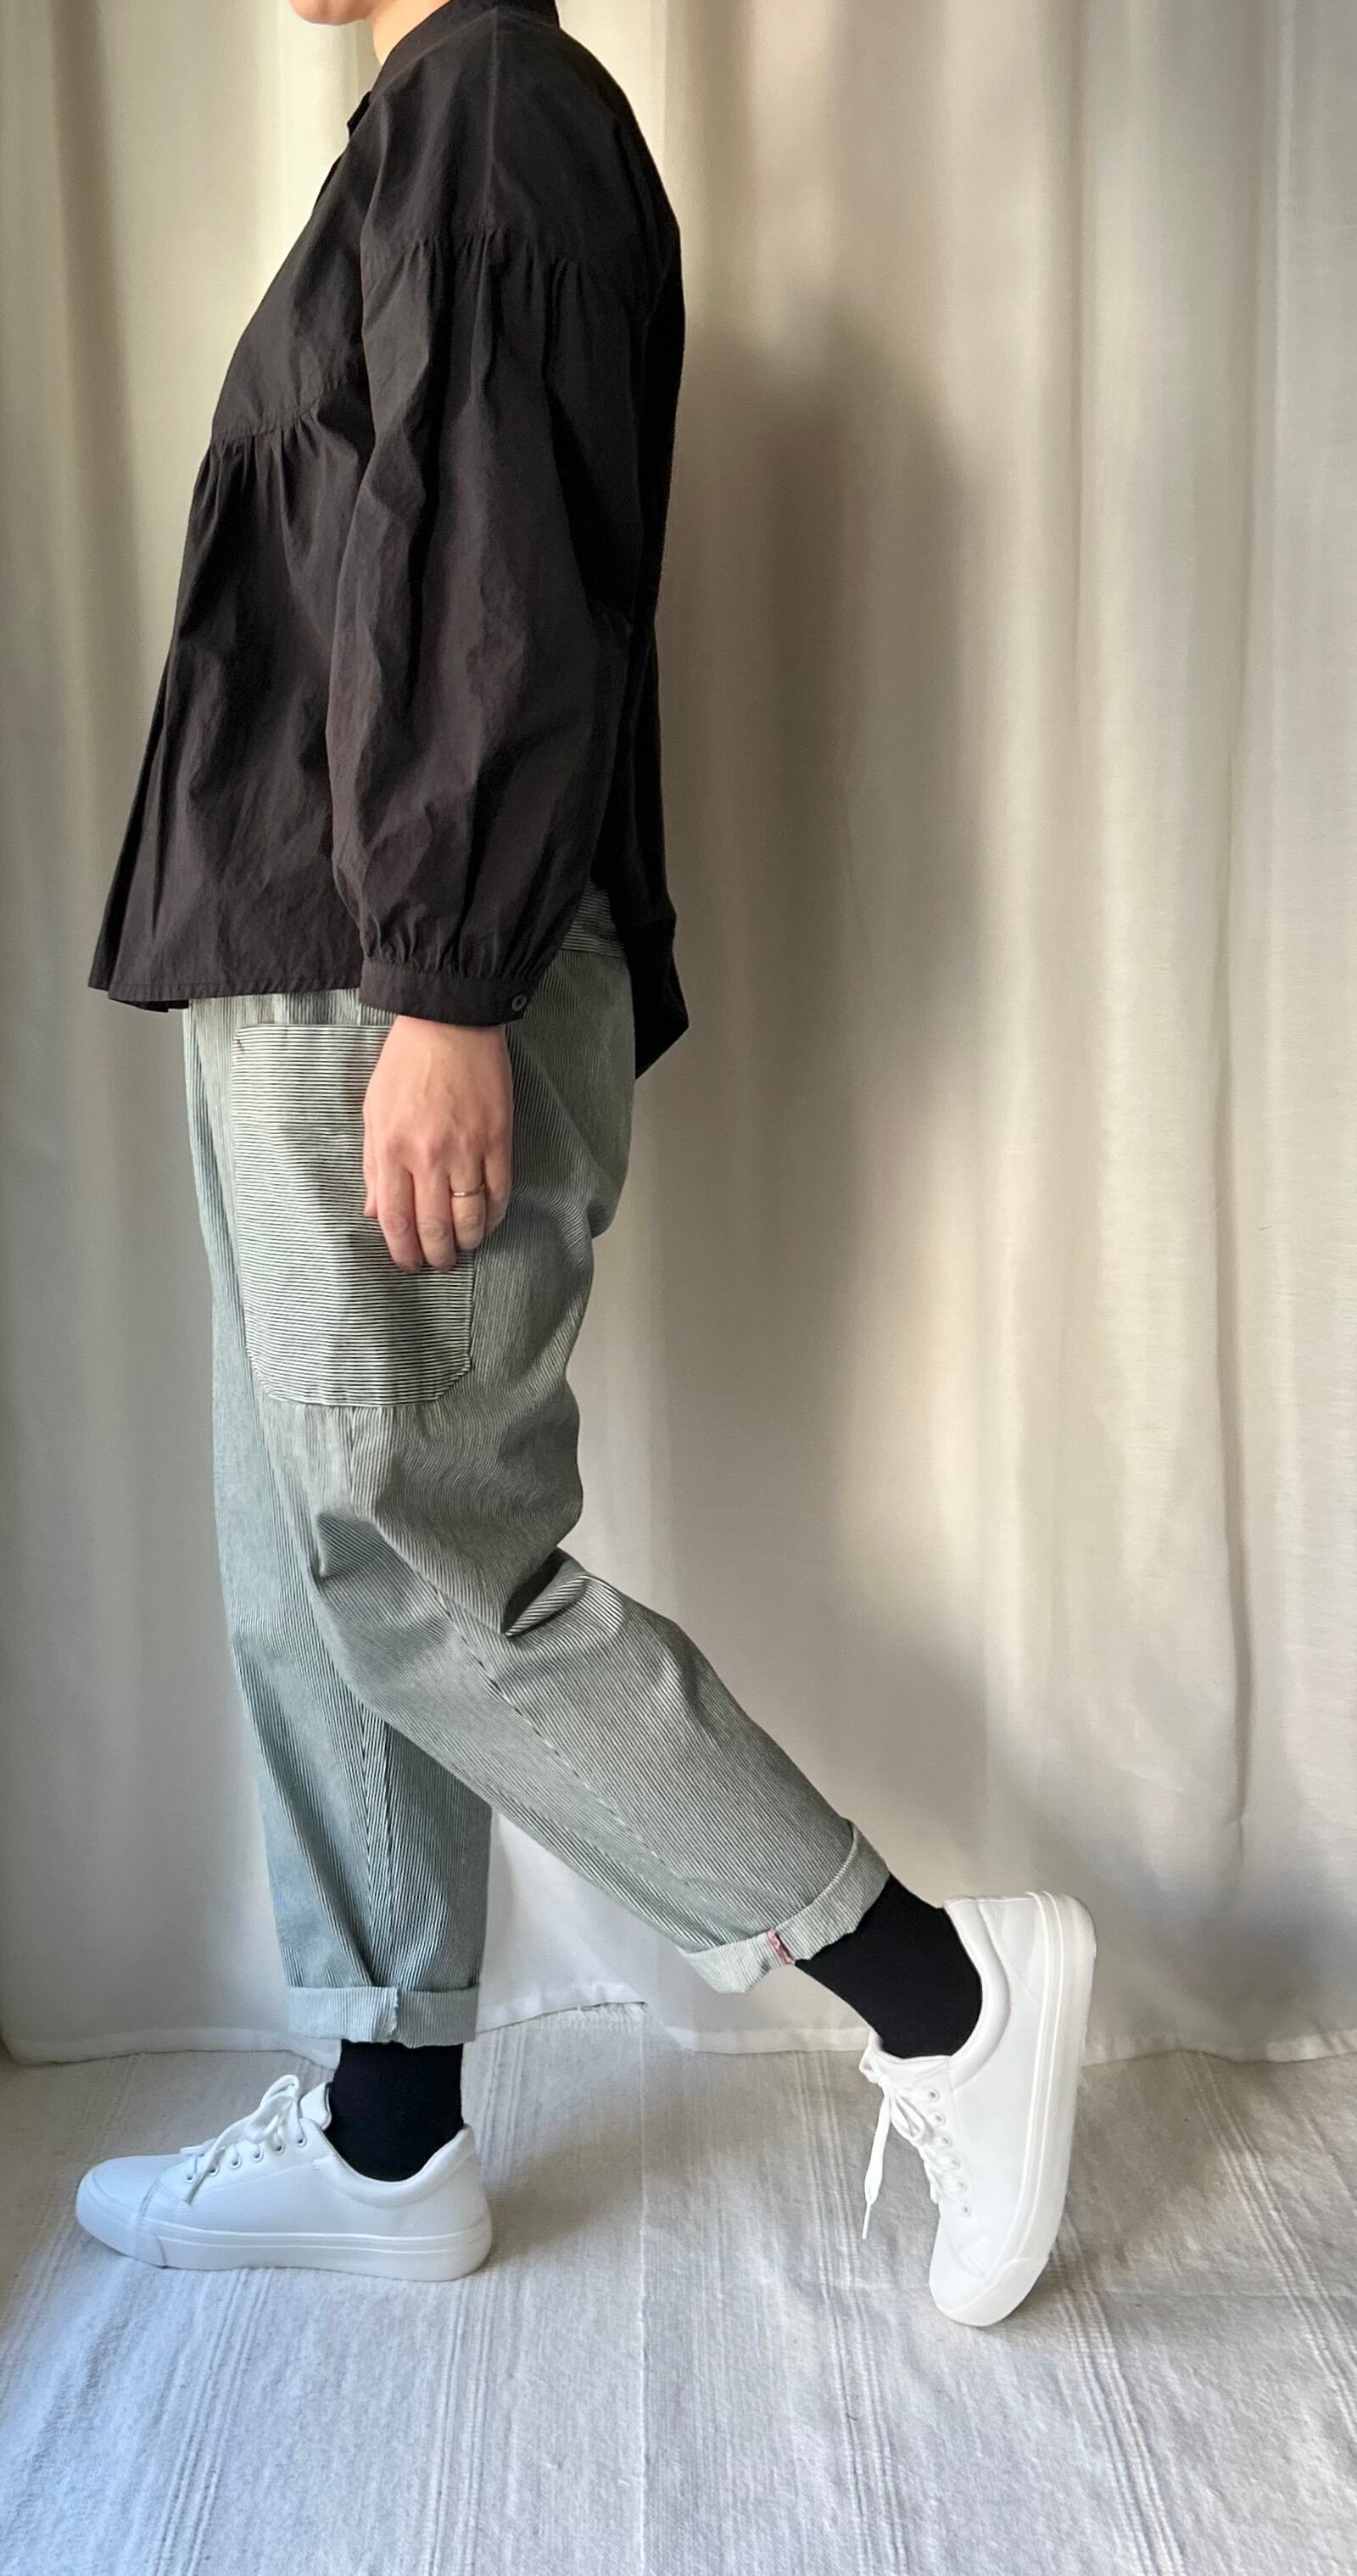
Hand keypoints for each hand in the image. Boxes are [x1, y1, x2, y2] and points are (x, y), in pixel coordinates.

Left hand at [362, 1017, 513, 1270]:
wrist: (450, 1022)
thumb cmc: (406, 1064)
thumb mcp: (374, 1111)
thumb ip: (374, 1165)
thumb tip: (375, 1212)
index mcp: (391, 1148)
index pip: (395, 1218)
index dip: (402, 1250)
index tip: (409, 1263)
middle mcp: (428, 1155)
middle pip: (433, 1226)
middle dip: (436, 1255)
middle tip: (438, 1263)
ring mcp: (467, 1149)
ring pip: (469, 1217)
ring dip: (466, 1242)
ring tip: (463, 1248)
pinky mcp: (498, 1139)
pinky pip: (499, 1193)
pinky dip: (494, 1217)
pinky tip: (487, 1224)